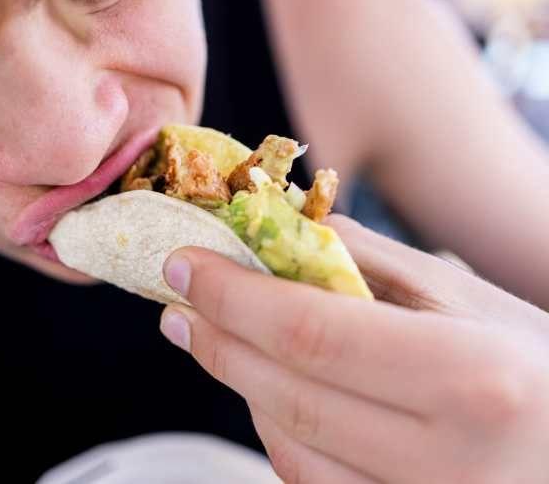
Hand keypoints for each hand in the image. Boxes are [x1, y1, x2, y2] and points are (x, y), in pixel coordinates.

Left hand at [158, 215, 548, 483]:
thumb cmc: (539, 371)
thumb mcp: (472, 303)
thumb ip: (369, 264)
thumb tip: (271, 231)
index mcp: (472, 379)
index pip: (312, 334)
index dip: (232, 298)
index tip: (183, 265)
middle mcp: (451, 460)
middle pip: (290, 396)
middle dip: (219, 342)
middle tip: (179, 305)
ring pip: (291, 451)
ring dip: (243, 389)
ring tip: (221, 341)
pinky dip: (280, 434)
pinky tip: (269, 393)